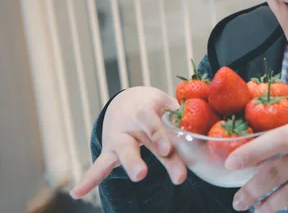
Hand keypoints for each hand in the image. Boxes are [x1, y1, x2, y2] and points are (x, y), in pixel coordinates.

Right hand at [70, 86, 185, 198]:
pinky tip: (77, 193)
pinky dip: (89, 179)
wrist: (128, 100)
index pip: (151, 121)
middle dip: (139, 158)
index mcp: (145, 109)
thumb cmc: (155, 106)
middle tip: (144, 174)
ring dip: (129, 164)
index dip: (158, 134)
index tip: (166, 149)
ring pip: (122, 153)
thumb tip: (203, 131)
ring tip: (138, 176)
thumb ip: (181, 117)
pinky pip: (99, 165)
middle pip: (136, 142)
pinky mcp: (110, 151)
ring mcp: (118, 138)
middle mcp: (129, 124)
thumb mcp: (165, 104)